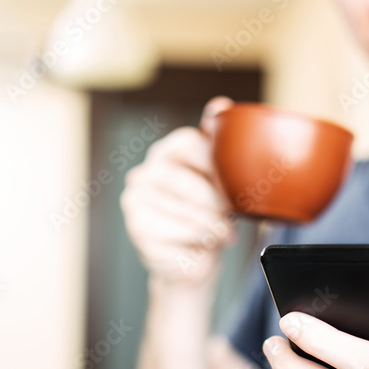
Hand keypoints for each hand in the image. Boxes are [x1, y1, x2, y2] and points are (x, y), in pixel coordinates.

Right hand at [120, 96, 237, 286]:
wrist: (191, 265)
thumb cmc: (208, 219)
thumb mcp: (221, 182)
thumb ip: (220, 144)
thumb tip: (221, 103)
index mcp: (167, 152)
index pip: (190, 143)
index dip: (216, 166)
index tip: (232, 186)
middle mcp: (145, 172)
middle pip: (189, 180)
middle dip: (217, 203)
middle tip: (232, 216)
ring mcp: (136, 200)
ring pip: (188, 209)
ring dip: (214, 226)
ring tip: (224, 234)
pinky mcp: (138, 228)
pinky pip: (180, 231)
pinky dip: (201, 241)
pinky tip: (204, 244)